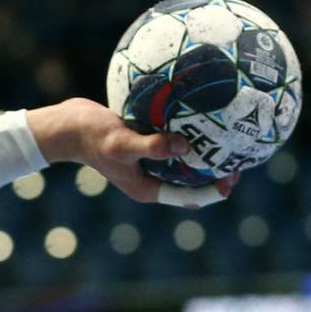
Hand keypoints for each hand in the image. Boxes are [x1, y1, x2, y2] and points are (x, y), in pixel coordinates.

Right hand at [25, 98, 238, 206]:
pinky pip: (176, 142)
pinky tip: (206, 116)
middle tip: (242, 154)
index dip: (216, 189)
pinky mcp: (148, 143)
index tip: (234, 175)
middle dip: (217, 171)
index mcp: (148, 188)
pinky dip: (191, 134)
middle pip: (193, 181)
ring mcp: (150, 161)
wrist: (68, 125)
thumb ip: (153, 147)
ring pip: (187, 162)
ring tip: (231, 136)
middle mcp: (152, 178)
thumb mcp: (122, 143)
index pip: (190, 196)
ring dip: (207, 152)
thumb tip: (187, 146)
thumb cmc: (92, 137)